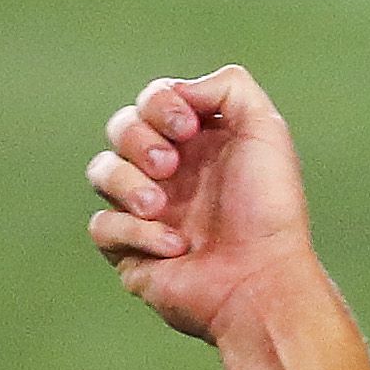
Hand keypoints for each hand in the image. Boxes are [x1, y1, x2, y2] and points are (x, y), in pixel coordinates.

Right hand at [85, 65, 317, 343]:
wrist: (262, 280)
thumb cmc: (269, 210)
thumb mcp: (266, 133)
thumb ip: (230, 88)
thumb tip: (179, 90)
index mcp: (200, 143)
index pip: (154, 100)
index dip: (159, 104)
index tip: (187, 127)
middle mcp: (171, 173)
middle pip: (121, 127)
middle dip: (138, 138)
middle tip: (170, 166)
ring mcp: (147, 210)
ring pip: (100, 172)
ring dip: (127, 183)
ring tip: (160, 207)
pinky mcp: (129, 250)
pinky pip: (102, 225)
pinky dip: (136, 232)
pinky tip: (176, 247)